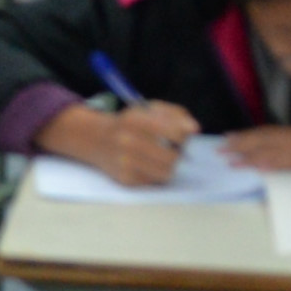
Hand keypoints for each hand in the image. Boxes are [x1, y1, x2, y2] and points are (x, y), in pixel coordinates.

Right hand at [39, 98, 200, 187]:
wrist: (96, 139)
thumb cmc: (130, 123)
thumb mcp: (149, 109)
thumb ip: (175, 114)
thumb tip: (194, 129)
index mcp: (136, 120)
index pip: (176, 134)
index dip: (184, 136)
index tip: (181, 135)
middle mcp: (128, 142)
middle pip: (174, 157)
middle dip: (178, 153)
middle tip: (172, 147)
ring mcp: (125, 163)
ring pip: (167, 172)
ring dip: (169, 165)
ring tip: (161, 156)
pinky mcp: (125, 179)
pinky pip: (155, 181)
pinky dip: (156, 174)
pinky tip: (147, 164)